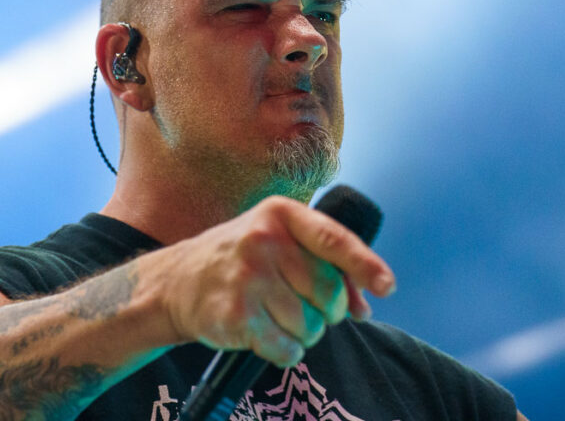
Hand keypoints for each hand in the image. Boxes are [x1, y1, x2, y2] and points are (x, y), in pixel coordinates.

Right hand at [154, 195, 395, 365]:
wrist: (177, 283)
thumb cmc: (243, 262)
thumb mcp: (280, 245)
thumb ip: (326, 267)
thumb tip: (364, 309)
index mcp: (282, 214)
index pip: (335, 239)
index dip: (365, 265)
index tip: (387, 285)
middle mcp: (264, 240)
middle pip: (328, 292)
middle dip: (328, 311)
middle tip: (309, 308)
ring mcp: (248, 277)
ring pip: (311, 326)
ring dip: (305, 333)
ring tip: (278, 317)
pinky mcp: (236, 315)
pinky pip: (287, 348)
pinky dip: (286, 351)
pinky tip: (267, 335)